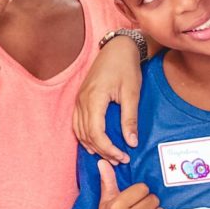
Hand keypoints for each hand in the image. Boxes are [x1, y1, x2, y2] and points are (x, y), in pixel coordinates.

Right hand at [73, 35, 141, 164]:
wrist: (117, 49)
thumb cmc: (126, 68)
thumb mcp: (132, 93)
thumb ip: (130, 119)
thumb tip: (131, 143)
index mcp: (94, 99)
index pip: (96, 133)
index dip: (109, 149)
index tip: (124, 157)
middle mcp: (82, 101)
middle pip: (86, 135)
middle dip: (103, 150)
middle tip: (120, 160)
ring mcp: (78, 99)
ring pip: (79, 131)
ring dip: (93, 146)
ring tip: (109, 155)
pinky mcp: (80, 98)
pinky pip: (77, 123)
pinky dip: (85, 136)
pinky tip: (94, 144)